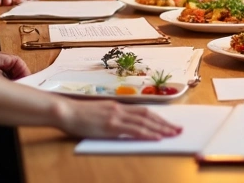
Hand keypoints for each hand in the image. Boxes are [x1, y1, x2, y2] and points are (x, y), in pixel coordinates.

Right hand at [58, 99, 181, 140]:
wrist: (66, 111)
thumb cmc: (79, 114)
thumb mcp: (99, 112)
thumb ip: (112, 116)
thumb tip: (124, 123)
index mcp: (118, 106)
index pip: (144, 111)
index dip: (159, 117)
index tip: (169, 123)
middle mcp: (120, 109)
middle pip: (149, 115)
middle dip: (165, 123)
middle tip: (178, 130)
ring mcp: (116, 117)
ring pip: (145, 122)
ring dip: (161, 129)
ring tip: (172, 134)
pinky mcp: (111, 126)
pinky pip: (134, 130)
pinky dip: (147, 134)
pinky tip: (156, 138)